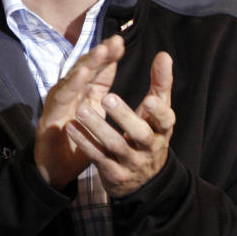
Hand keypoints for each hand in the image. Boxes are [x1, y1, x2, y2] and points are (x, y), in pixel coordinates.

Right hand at [34, 35, 123, 189]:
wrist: (55, 170)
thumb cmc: (76, 142)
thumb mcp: (95, 116)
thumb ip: (101, 93)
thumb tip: (112, 66)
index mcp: (82, 94)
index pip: (96, 70)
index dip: (108, 56)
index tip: (121, 41)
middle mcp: (69, 94)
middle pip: (85, 68)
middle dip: (100, 53)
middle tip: (115, 40)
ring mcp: (58, 103)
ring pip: (74, 78)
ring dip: (88, 63)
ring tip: (102, 50)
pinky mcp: (50, 115)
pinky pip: (62, 97)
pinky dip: (72, 83)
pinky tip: (83, 72)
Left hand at [68, 49, 174, 197]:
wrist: (143, 180)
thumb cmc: (149, 135)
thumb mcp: (158, 113)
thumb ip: (161, 84)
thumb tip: (164, 55)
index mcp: (162, 130)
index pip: (165, 120)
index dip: (158, 111)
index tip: (148, 99)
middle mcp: (150, 147)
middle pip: (140, 133)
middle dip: (124, 116)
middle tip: (107, 97)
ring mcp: (132, 162)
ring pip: (115, 145)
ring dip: (97, 127)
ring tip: (81, 110)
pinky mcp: (114, 173)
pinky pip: (98, 157)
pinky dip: (85, 142)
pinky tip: (71, 127)